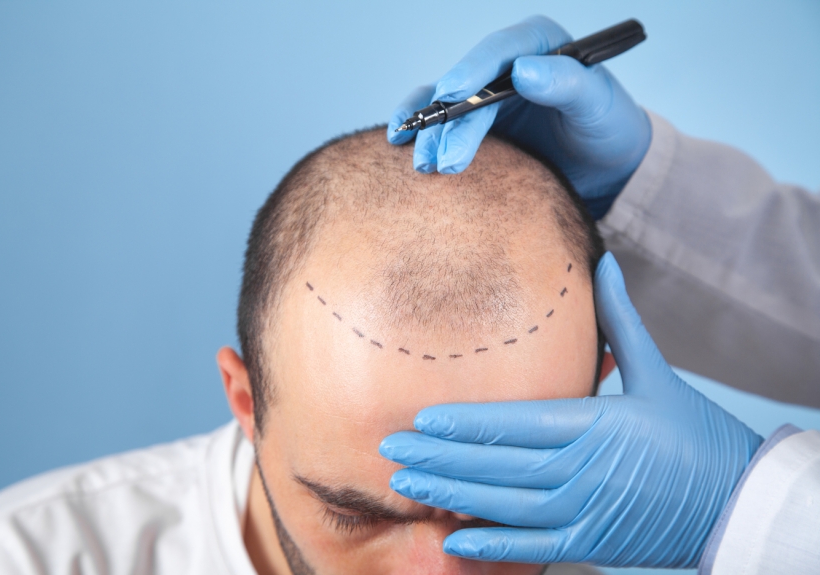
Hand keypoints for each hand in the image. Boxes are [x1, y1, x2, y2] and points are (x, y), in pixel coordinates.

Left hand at [379, 253, 761, 567]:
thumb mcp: (656, 372)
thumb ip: (620, 320)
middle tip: (389, 449)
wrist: (736, 500)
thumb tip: (604, 261)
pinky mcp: (591, 541)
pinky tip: (452, 538)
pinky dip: (492, 543)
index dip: (464, 422)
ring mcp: (586, 509)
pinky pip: (533, 545)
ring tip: (405, 485)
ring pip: (505, 504)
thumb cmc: (693, 432)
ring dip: (451, 495)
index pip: (515, 422)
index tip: (420, 418)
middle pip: (497, 463)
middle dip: (438, 456)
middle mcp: (584, 468)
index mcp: (596, 423)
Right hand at [387, 16, 651, 218]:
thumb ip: (568, 85)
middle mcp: (507, 64)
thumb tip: (525, 70)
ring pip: (445, 103)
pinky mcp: (475, 121)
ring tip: (423, 164)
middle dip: (450, 120)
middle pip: (468, 85)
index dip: (473, 68)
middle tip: (446, 159)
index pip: (501, 50)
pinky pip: (440, 122)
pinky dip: (422, 133)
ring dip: (429, 132)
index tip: (454, 91)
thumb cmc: (608, 128)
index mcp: (540, 45)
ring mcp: (487, 93)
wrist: (605, 166)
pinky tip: (402, 146)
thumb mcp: (598, 106)